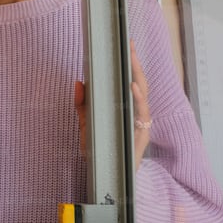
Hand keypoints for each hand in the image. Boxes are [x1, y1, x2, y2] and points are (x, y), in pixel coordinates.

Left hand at [73, 42, 151, 171]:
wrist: (105, 179)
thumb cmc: (100, 150)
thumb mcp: (86, 124)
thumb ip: (82, 105)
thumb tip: (77, 82)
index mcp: (126, 108)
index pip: (130, 80)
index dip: (130, 63)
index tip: (126, 44)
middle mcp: (136, 114)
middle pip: (140, 83)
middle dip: (136, 63)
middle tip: (129, 45)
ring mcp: (141, 125)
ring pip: (144, 96)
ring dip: (138, 77)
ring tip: (132, 61)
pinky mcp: (142, 136)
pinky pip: (143, 115)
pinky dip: (139, 99)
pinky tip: (133, 88)